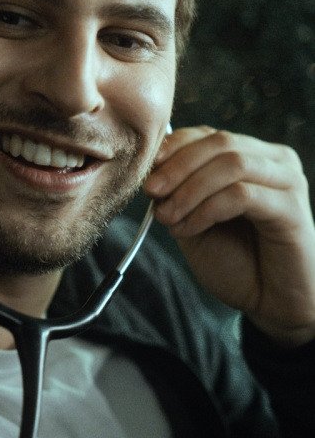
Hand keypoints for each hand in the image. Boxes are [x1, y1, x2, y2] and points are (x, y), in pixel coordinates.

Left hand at [144, 126, 314, 347]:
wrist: (270, 303)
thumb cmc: (235, 260)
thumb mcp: (193, 218)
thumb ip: (177, 191)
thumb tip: (150, 170)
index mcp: (251, 156)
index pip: (207, 134)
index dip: (172, 148)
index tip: (145, 173)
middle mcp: (274, 162)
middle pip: (219, 142)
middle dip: (177, 166)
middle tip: (150, 192)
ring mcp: (287, 182)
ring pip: (231, 164)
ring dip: (189, 190)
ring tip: (167, 217)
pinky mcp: (292, 209)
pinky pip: (241, 195)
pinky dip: (206, 210)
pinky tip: (189, 229)